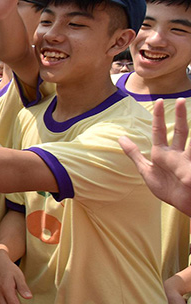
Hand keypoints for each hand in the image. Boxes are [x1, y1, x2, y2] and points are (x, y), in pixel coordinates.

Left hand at [120, 98, 190, 214]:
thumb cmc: (167, 188)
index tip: (159, 101)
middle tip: (182, 99)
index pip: (159, 130)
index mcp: (163, 153)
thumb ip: (134, 154)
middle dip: (180, 115)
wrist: (182, 204)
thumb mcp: (147, 170)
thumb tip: (120, 138)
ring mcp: (188, 160)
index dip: (158, 116)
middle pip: (180, 130)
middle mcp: (177, 154)